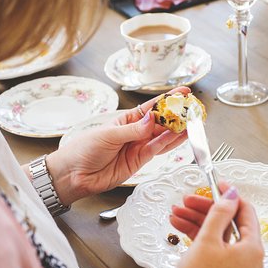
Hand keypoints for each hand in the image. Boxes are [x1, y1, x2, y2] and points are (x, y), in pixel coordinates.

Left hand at [44, 87, 189, 204]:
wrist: (74, 175)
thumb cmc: (84, 150)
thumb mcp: (108, 135)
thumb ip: (133, 129)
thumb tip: (152, 119)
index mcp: (125, 120)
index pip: (150, 107)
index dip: (167, 99)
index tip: (183, 92)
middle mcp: (134, 132)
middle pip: (160, 122)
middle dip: (177, 116)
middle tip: (192, 110)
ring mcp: (137, 147)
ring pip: (162, 136)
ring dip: (178, 130)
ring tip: (193, 123)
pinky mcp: (139, 162)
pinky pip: (157, 150)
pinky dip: (170, 144)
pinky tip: (181, 136)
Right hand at [156, 184, 264, 267]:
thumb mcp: (208, 241)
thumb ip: (219, 214)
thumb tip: (232, 194)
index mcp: (252, 248)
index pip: (246, 212)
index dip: (229, 195)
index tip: (215, 183)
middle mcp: (248, 258)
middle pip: (229, 222)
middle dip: (207, 209)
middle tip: (187, 199)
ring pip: (218, 235)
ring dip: (198, 221)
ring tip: (176, 212)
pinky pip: (213, 249)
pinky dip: (198, 237)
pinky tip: (179, 227)